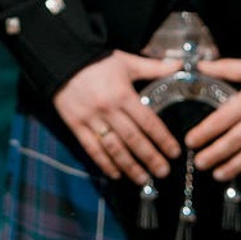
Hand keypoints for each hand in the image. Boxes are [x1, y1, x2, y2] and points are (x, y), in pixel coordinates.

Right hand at [52, 50, 182, 184]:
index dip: (162, 139)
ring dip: (130, 166)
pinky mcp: (76, 125)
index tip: (174, 153)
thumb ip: (154, 67)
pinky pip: (92, 149)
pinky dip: (104, 163)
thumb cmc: (98, 62)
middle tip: (163, 172)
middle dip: (150, 157)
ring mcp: (91, 119)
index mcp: (123, 94)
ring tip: (143, 179)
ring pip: (113, 148)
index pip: (148, 122)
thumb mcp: (126, 61)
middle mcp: (108, 109)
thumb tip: (179, 65)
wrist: (61, 59)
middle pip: (133, 139)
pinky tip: (116, 174)